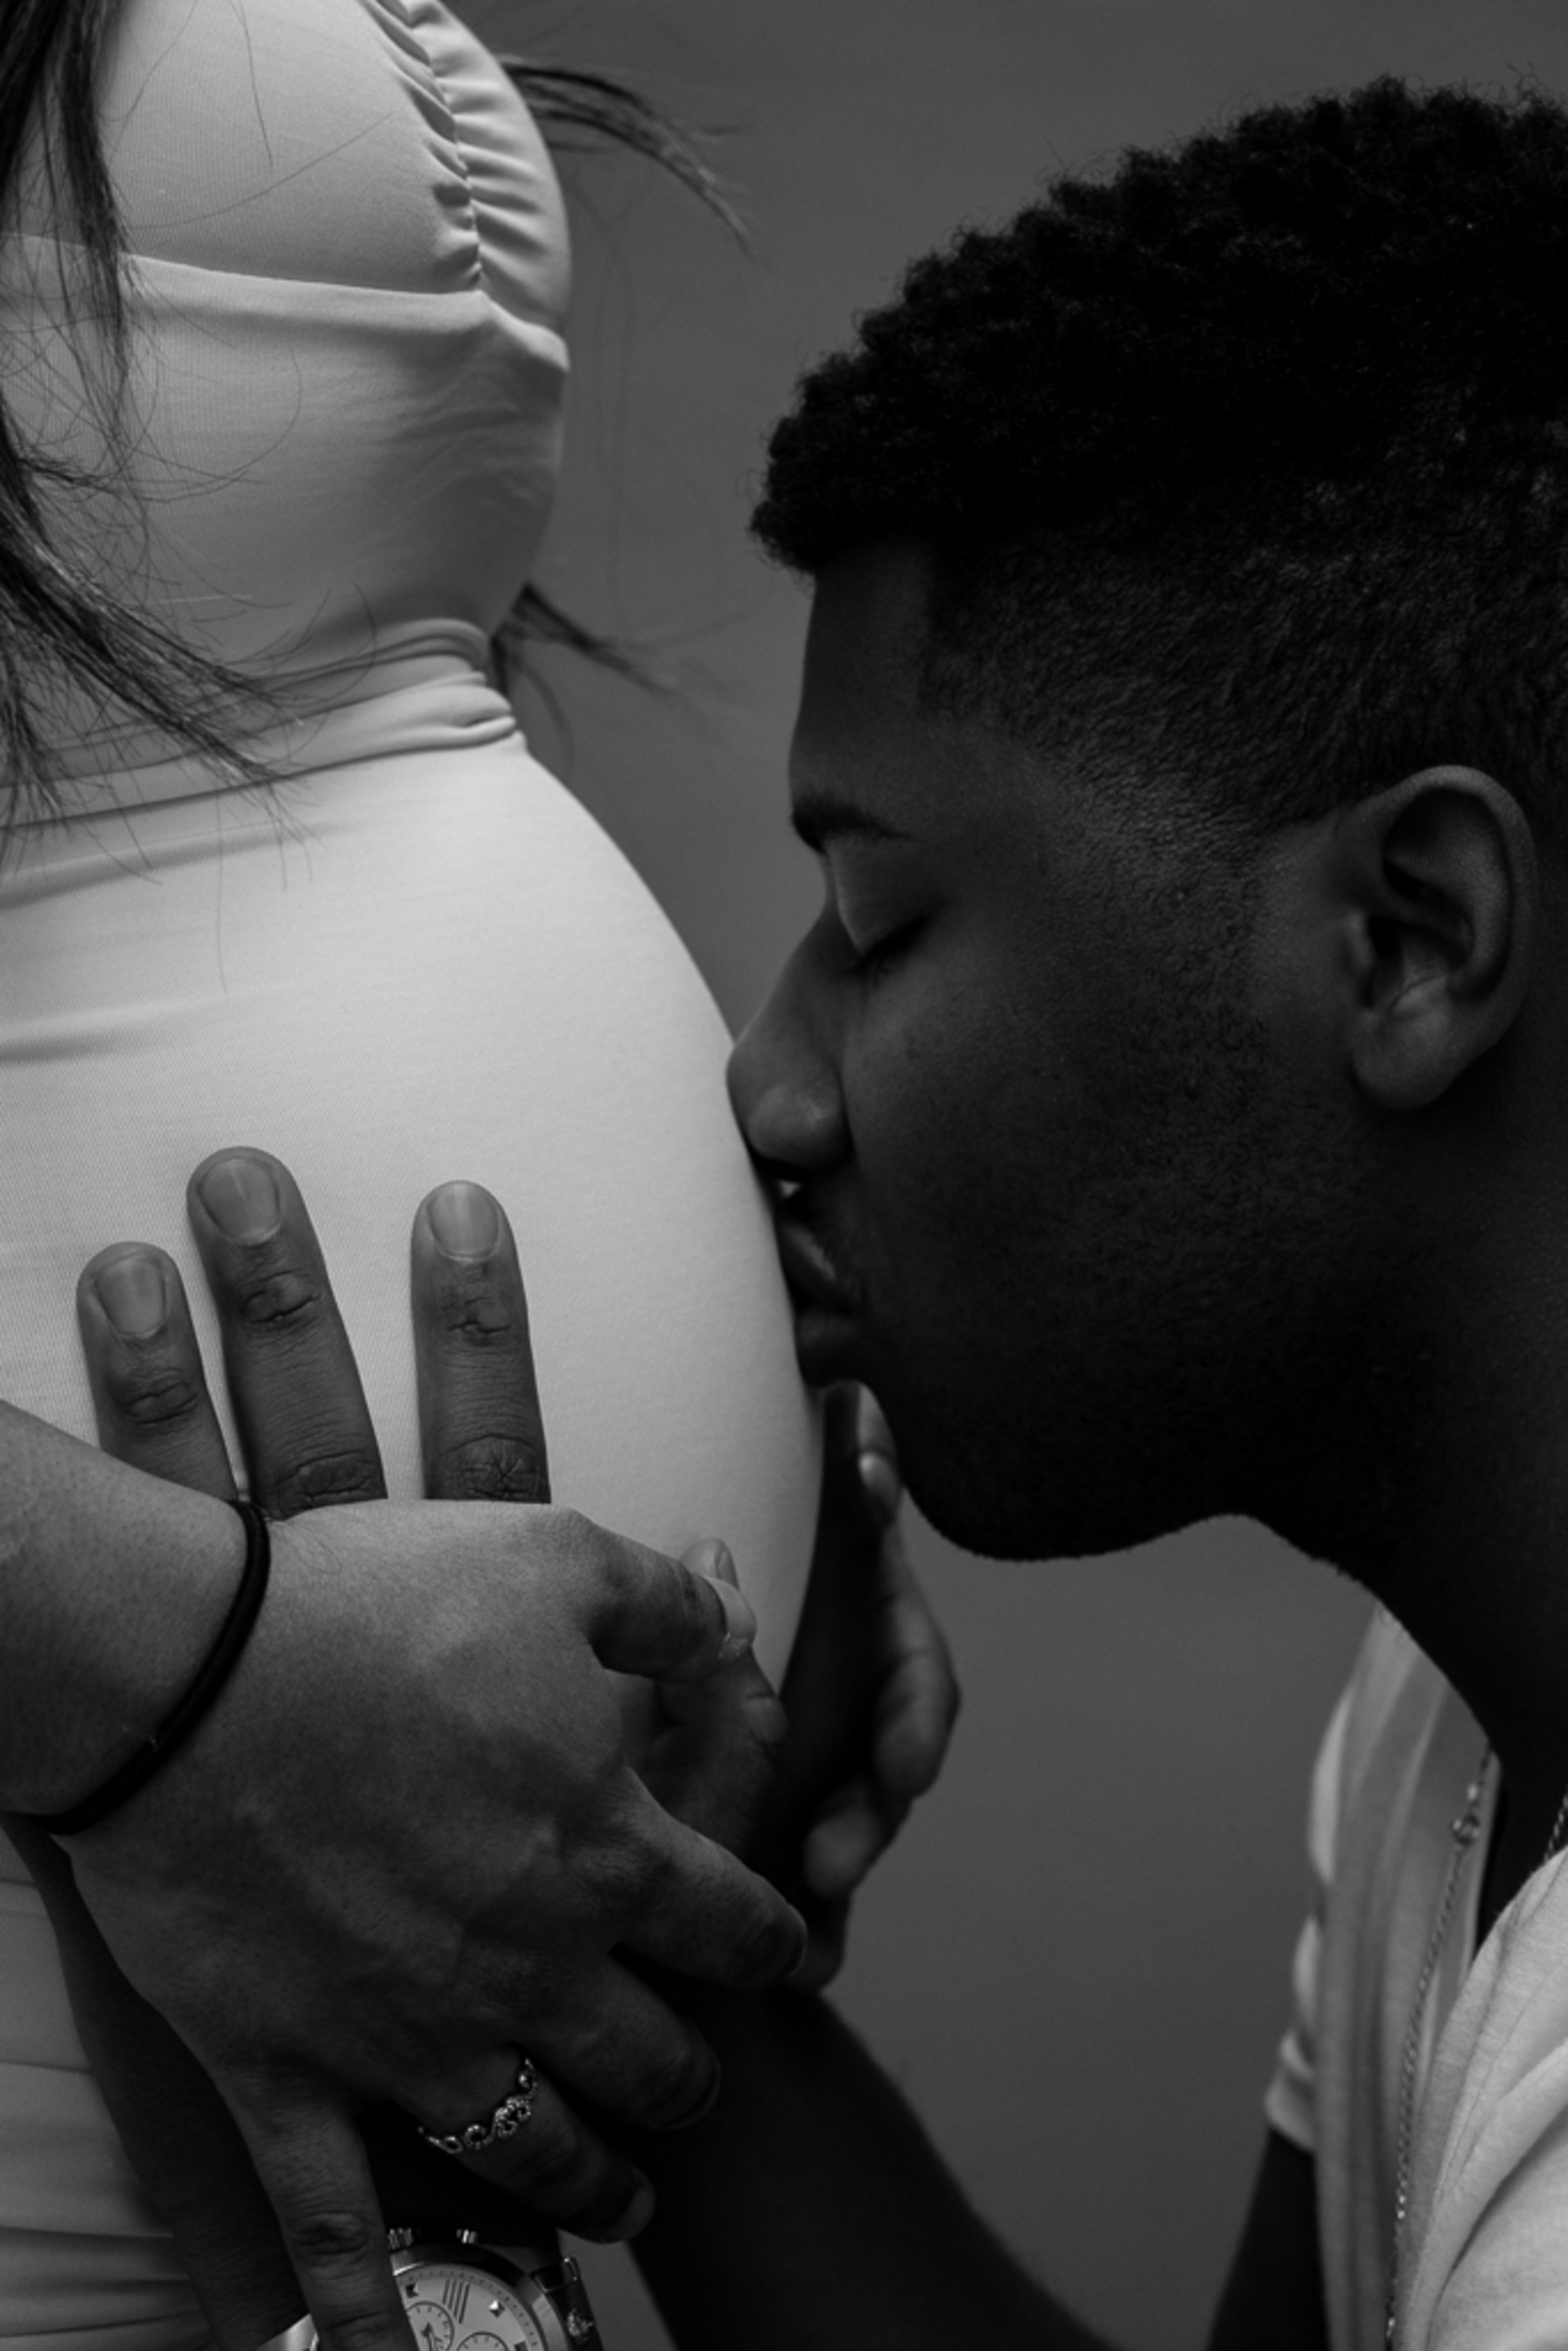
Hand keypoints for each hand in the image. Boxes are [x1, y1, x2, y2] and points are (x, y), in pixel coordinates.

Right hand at [35, 1152, 804, 2350]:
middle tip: (696, 2083)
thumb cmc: (378, 1601)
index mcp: (605, 1849)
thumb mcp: (561, 1558)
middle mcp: (532, 1965)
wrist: (189, 1673)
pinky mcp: (293, 2074)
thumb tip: (743, 1641)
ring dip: (596, 2183)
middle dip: (691, 2078)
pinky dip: (374, 2307)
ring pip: (540, 2155)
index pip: (738, 1926)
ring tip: (622, 2194)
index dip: (780, 1943)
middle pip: (654, 2061)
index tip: (793, 1958)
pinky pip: (340, 2227)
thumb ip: (673, 1611)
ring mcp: (412, 2036)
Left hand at [636, 1385, 959, 1988]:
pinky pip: (793, 1876)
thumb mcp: (832, 1483)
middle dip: (862, 1828)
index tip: (904, 1772)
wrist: (712, 1556)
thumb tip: (861, 1429)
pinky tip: (790, 1975)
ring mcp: (820, 1758)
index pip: (917, 1685)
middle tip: (827, 1868)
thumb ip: (858, 1461)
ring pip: (841, 1839)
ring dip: (831, 1897)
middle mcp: (858, 1702)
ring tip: (804, 1957)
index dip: (913, 1728)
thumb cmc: (786, 1507)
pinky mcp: (773, 1808)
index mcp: (877, 1634)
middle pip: (879, 1781)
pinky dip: (804, 1928)